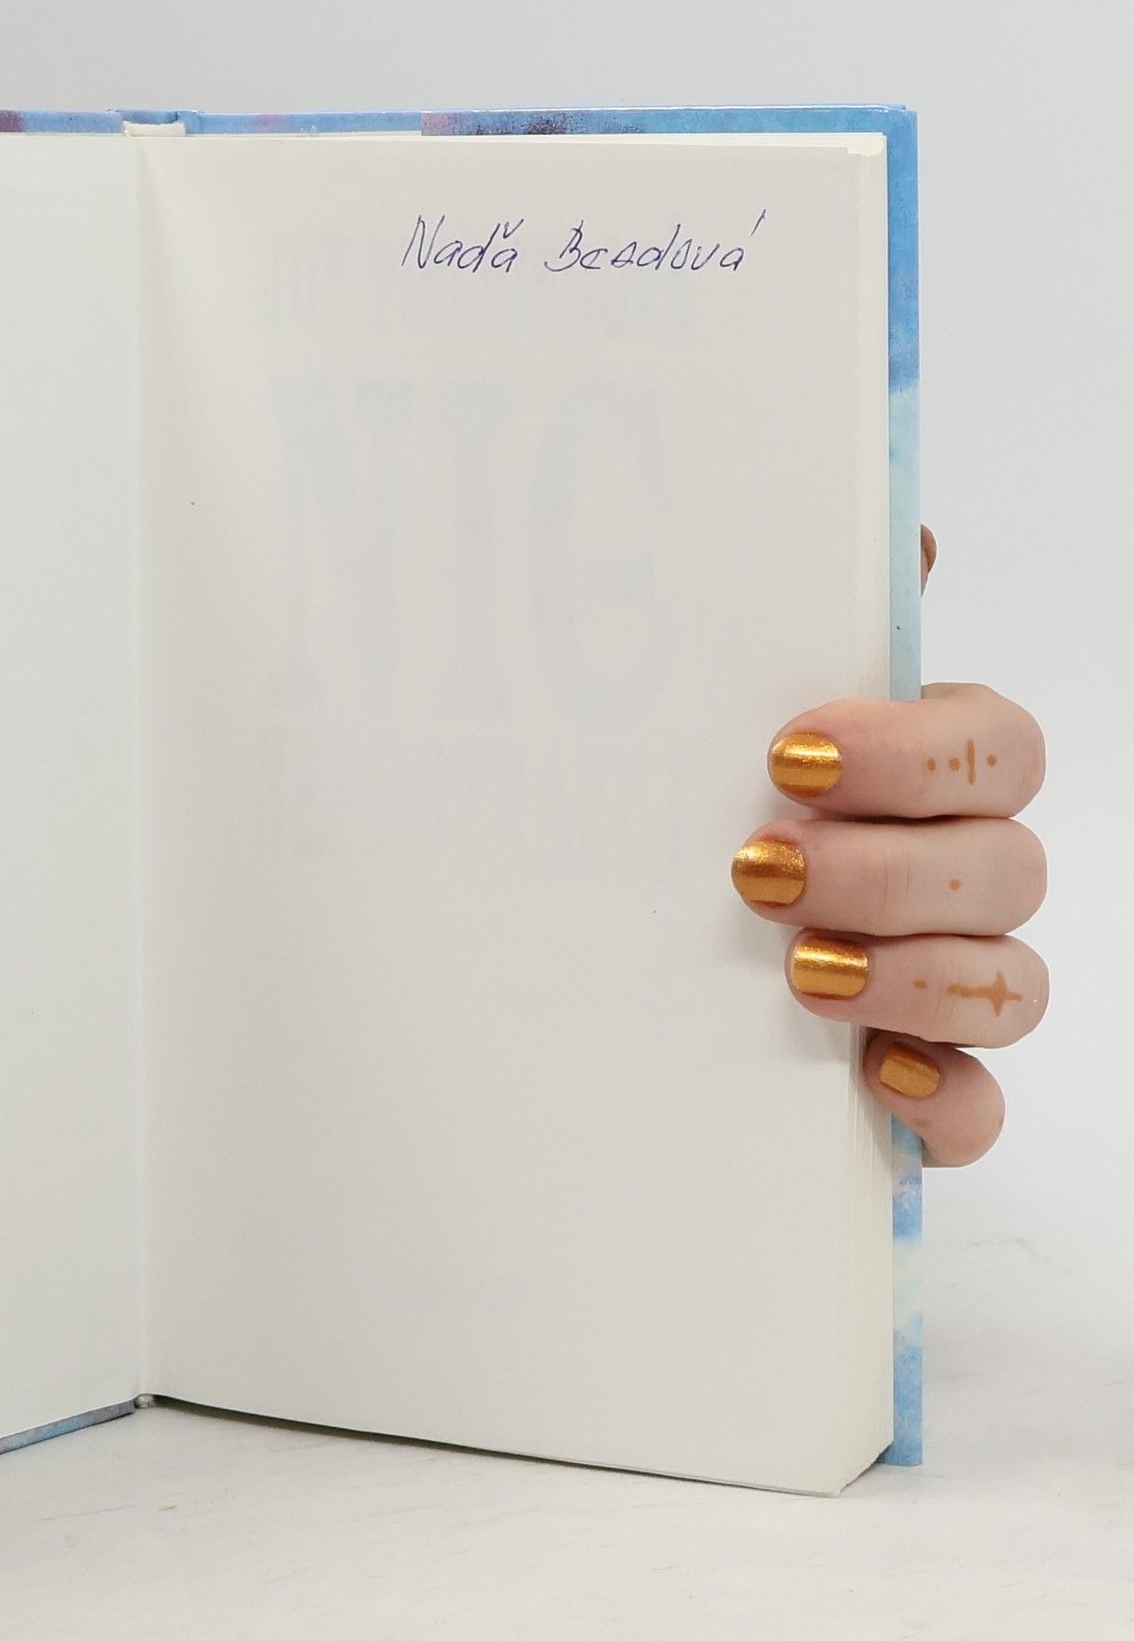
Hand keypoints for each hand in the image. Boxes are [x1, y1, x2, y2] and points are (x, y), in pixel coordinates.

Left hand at [733, 528, 1047, 1164]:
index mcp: (934, 775)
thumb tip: (897, 531)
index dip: (911, 754)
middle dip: (887, 872)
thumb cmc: (699, 807)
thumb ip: (799, 630)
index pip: (997, 747)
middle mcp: (964, 877)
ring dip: (912, 976)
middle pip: (1006, 867)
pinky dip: (946, 1099)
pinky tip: (876, 1079)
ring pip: (1012, 986)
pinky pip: (982, 1110)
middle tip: (758, 869)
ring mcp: (956, 986)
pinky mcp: (926, 1087)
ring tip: (795, 969)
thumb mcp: (716, 716)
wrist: (626, 955)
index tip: (788, 754)